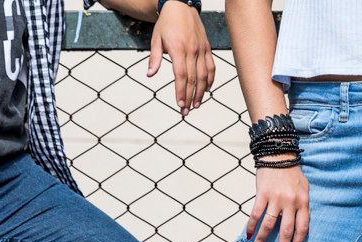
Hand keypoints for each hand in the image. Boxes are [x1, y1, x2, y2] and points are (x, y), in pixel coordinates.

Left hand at [149, 1, 214, 115]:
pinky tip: (206, 90)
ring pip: (204, 75)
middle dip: (190, 97)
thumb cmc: (167, 23)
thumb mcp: (156, 39)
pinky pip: (211, 67)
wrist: (181, 6)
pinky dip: (210, 80)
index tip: (179, 104)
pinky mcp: (207, 48)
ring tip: (196, 105)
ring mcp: (201, 49)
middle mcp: (192, 50)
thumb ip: (154, 58)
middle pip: (193, 79)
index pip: (181, 76)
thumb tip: (150, 75)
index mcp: (178, 49)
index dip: (181, 92)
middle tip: (186, 111)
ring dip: (201, 92)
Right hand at [247, 161, 308, 241]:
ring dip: (262, 241)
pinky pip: (256, 214)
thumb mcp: (304, 189)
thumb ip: (302, 207)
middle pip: (287, 232)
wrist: (279, 154)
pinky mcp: (262, 194)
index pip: (302, 229)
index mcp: (303, 203)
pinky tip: (248, 235)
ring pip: (269, 226)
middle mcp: (291, 203)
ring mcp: (276, 199)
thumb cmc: (292, 173)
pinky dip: (251, 226)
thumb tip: (298, 226)